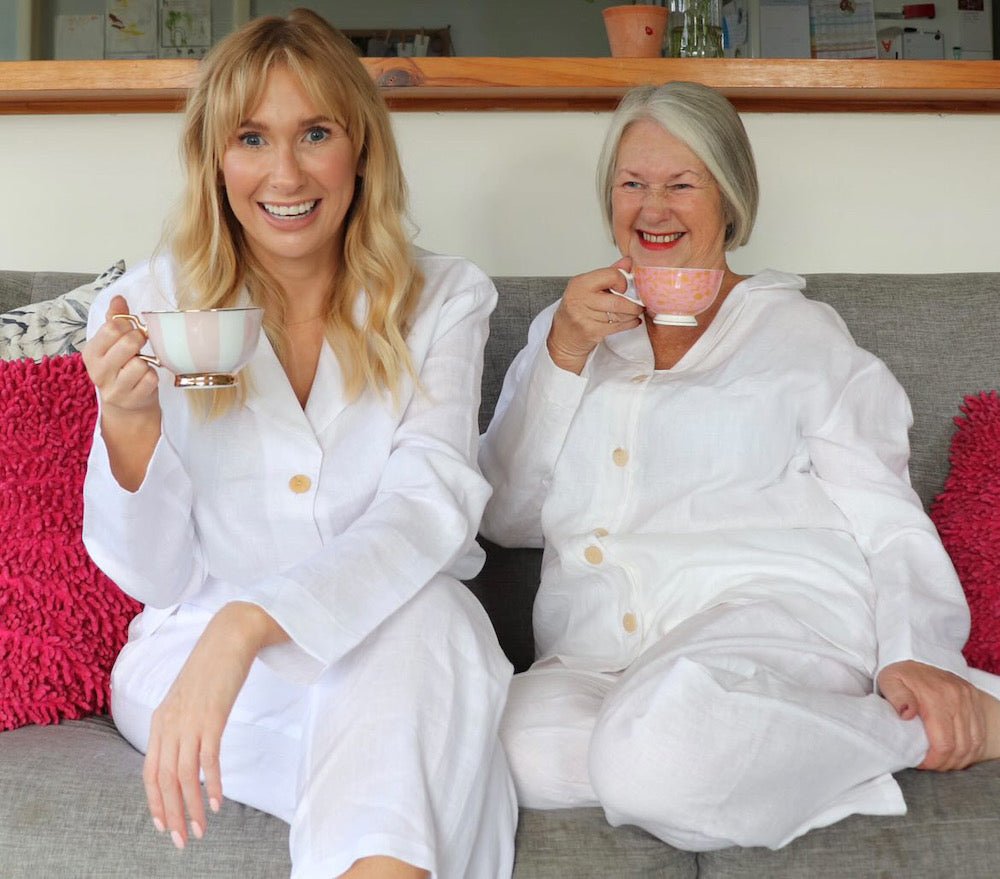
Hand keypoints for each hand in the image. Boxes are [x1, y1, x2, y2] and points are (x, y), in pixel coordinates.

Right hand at [82, 295, 161, 489]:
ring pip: (140, 364)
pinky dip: (153, 376)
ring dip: (147, 362)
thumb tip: (118, 299)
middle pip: (128, 343)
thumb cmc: (121, 367)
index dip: (127, 325)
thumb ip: (115, 320)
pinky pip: (151, 379)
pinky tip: (146, 378)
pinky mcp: (132, 399)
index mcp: (91, 353)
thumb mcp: (113, 344)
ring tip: (141, 365)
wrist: (127, 406)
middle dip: (139, 340)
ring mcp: (114, 388)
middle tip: (140, 345)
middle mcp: (98, 371)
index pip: (111, 328)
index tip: (131, 329)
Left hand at [143, 602, 287, 847]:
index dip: (156, 803)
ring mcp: (190, 720)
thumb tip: (187, 750)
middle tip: (182, 840)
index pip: (150, 772)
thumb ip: (183, 722)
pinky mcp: (212, 716)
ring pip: (183, 776)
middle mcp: (170, 723)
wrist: (230, 635)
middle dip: (172, 814)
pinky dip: (213, 784)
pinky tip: (218, 801)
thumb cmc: (214, 665)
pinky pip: (208, 759)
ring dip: (191, 807)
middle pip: (164, 780)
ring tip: (200, 829)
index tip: (165, 826)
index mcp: (161, 720)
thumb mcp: (191, 697)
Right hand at [546, 258, 643, 374]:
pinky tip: (631, 321)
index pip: (611, 276)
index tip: (624, 287)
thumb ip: (609, 273)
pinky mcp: (590, 331)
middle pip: (617, 301)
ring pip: (619, 315)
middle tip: (638, 304)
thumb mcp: (588, 287)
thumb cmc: (577, 308)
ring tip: (634, 312)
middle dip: (633, 304)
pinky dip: (629, 324)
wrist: (564, 334)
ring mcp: (584, 316)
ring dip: (632, 315)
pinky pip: (617, 327)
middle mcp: (579, 298)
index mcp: (580, 283)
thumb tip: (628, 261)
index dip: (623, 281)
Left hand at [878, 660, 985, 770]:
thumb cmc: (900, 671)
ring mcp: (968, 700)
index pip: (943, 742)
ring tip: (943, 762)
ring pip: (974, 743)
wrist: (916, 651)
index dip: (935, 760)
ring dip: (961, 758)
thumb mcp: (890, 681)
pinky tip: (958, 753)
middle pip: (961, 746)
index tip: (921, 764)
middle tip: (931, 766)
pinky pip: (980, 732)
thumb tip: (907, 714)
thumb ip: (898, 698)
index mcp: (936, 698)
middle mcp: (957, 700)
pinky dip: (971, 748)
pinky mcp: (973, 700)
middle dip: (947, 763)